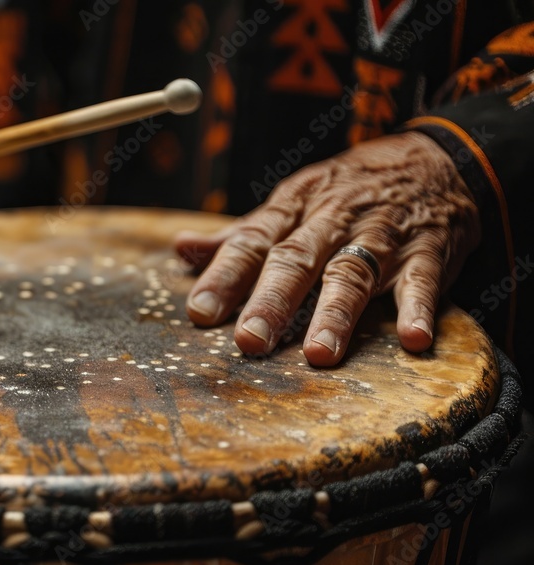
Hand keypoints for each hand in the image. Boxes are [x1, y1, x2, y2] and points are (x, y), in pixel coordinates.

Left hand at [176, 131, 479, 364]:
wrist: (432, 159)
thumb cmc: (346, 192)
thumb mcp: (292, 203)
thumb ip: (241, 235)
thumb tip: (182, 249)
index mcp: (292, 210)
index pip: (252, 243)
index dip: (224, 276)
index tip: (199, 312)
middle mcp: (332, 221)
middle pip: (296, 260)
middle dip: (270, 301)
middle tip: (248, 341)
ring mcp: (380, 236)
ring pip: (353, 273)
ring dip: (335, 314)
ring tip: (318, 354)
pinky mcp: (427, 251)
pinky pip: (423, 280)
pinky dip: (419, 308)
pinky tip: (414, 339)